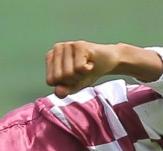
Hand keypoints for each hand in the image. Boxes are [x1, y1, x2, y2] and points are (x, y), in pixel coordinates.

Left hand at [45, 41, 162, 97]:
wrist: (111, 60)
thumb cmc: (91, 73)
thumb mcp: (77, 85)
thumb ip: (66, 90)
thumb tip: (58, 93)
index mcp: (53, 58)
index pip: (51, 80)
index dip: (65, 85)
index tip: (76, 78)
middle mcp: (59, 48)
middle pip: (57, 78)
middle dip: (72, 81)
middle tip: (83, 73)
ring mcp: (69, 45)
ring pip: (66, 73)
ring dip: (80, 75)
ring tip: (88, 67)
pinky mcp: (81, 46)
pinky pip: (77, 68)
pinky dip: (86, 71)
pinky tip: (92, 63)